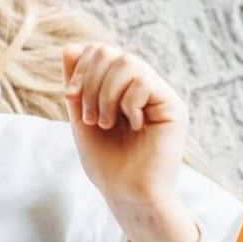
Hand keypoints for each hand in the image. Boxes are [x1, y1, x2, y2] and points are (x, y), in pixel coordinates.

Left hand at [61, 44, 197, 241]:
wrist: (127, 194)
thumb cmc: (106, 162)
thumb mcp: (81, 116)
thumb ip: (77, 84)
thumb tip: (69, 47)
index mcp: (121, 87)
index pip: (99, 51)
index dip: (80, 67)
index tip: (70, 97)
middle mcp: (143, 86)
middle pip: (110, 51)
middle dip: (89, 81)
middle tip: (89, 116)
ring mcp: (159, 94)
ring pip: (126, 61)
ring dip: (105, 94)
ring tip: (104, 123)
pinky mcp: (173, 106)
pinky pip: (143, 81)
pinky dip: (126, 102)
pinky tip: (132, 125)